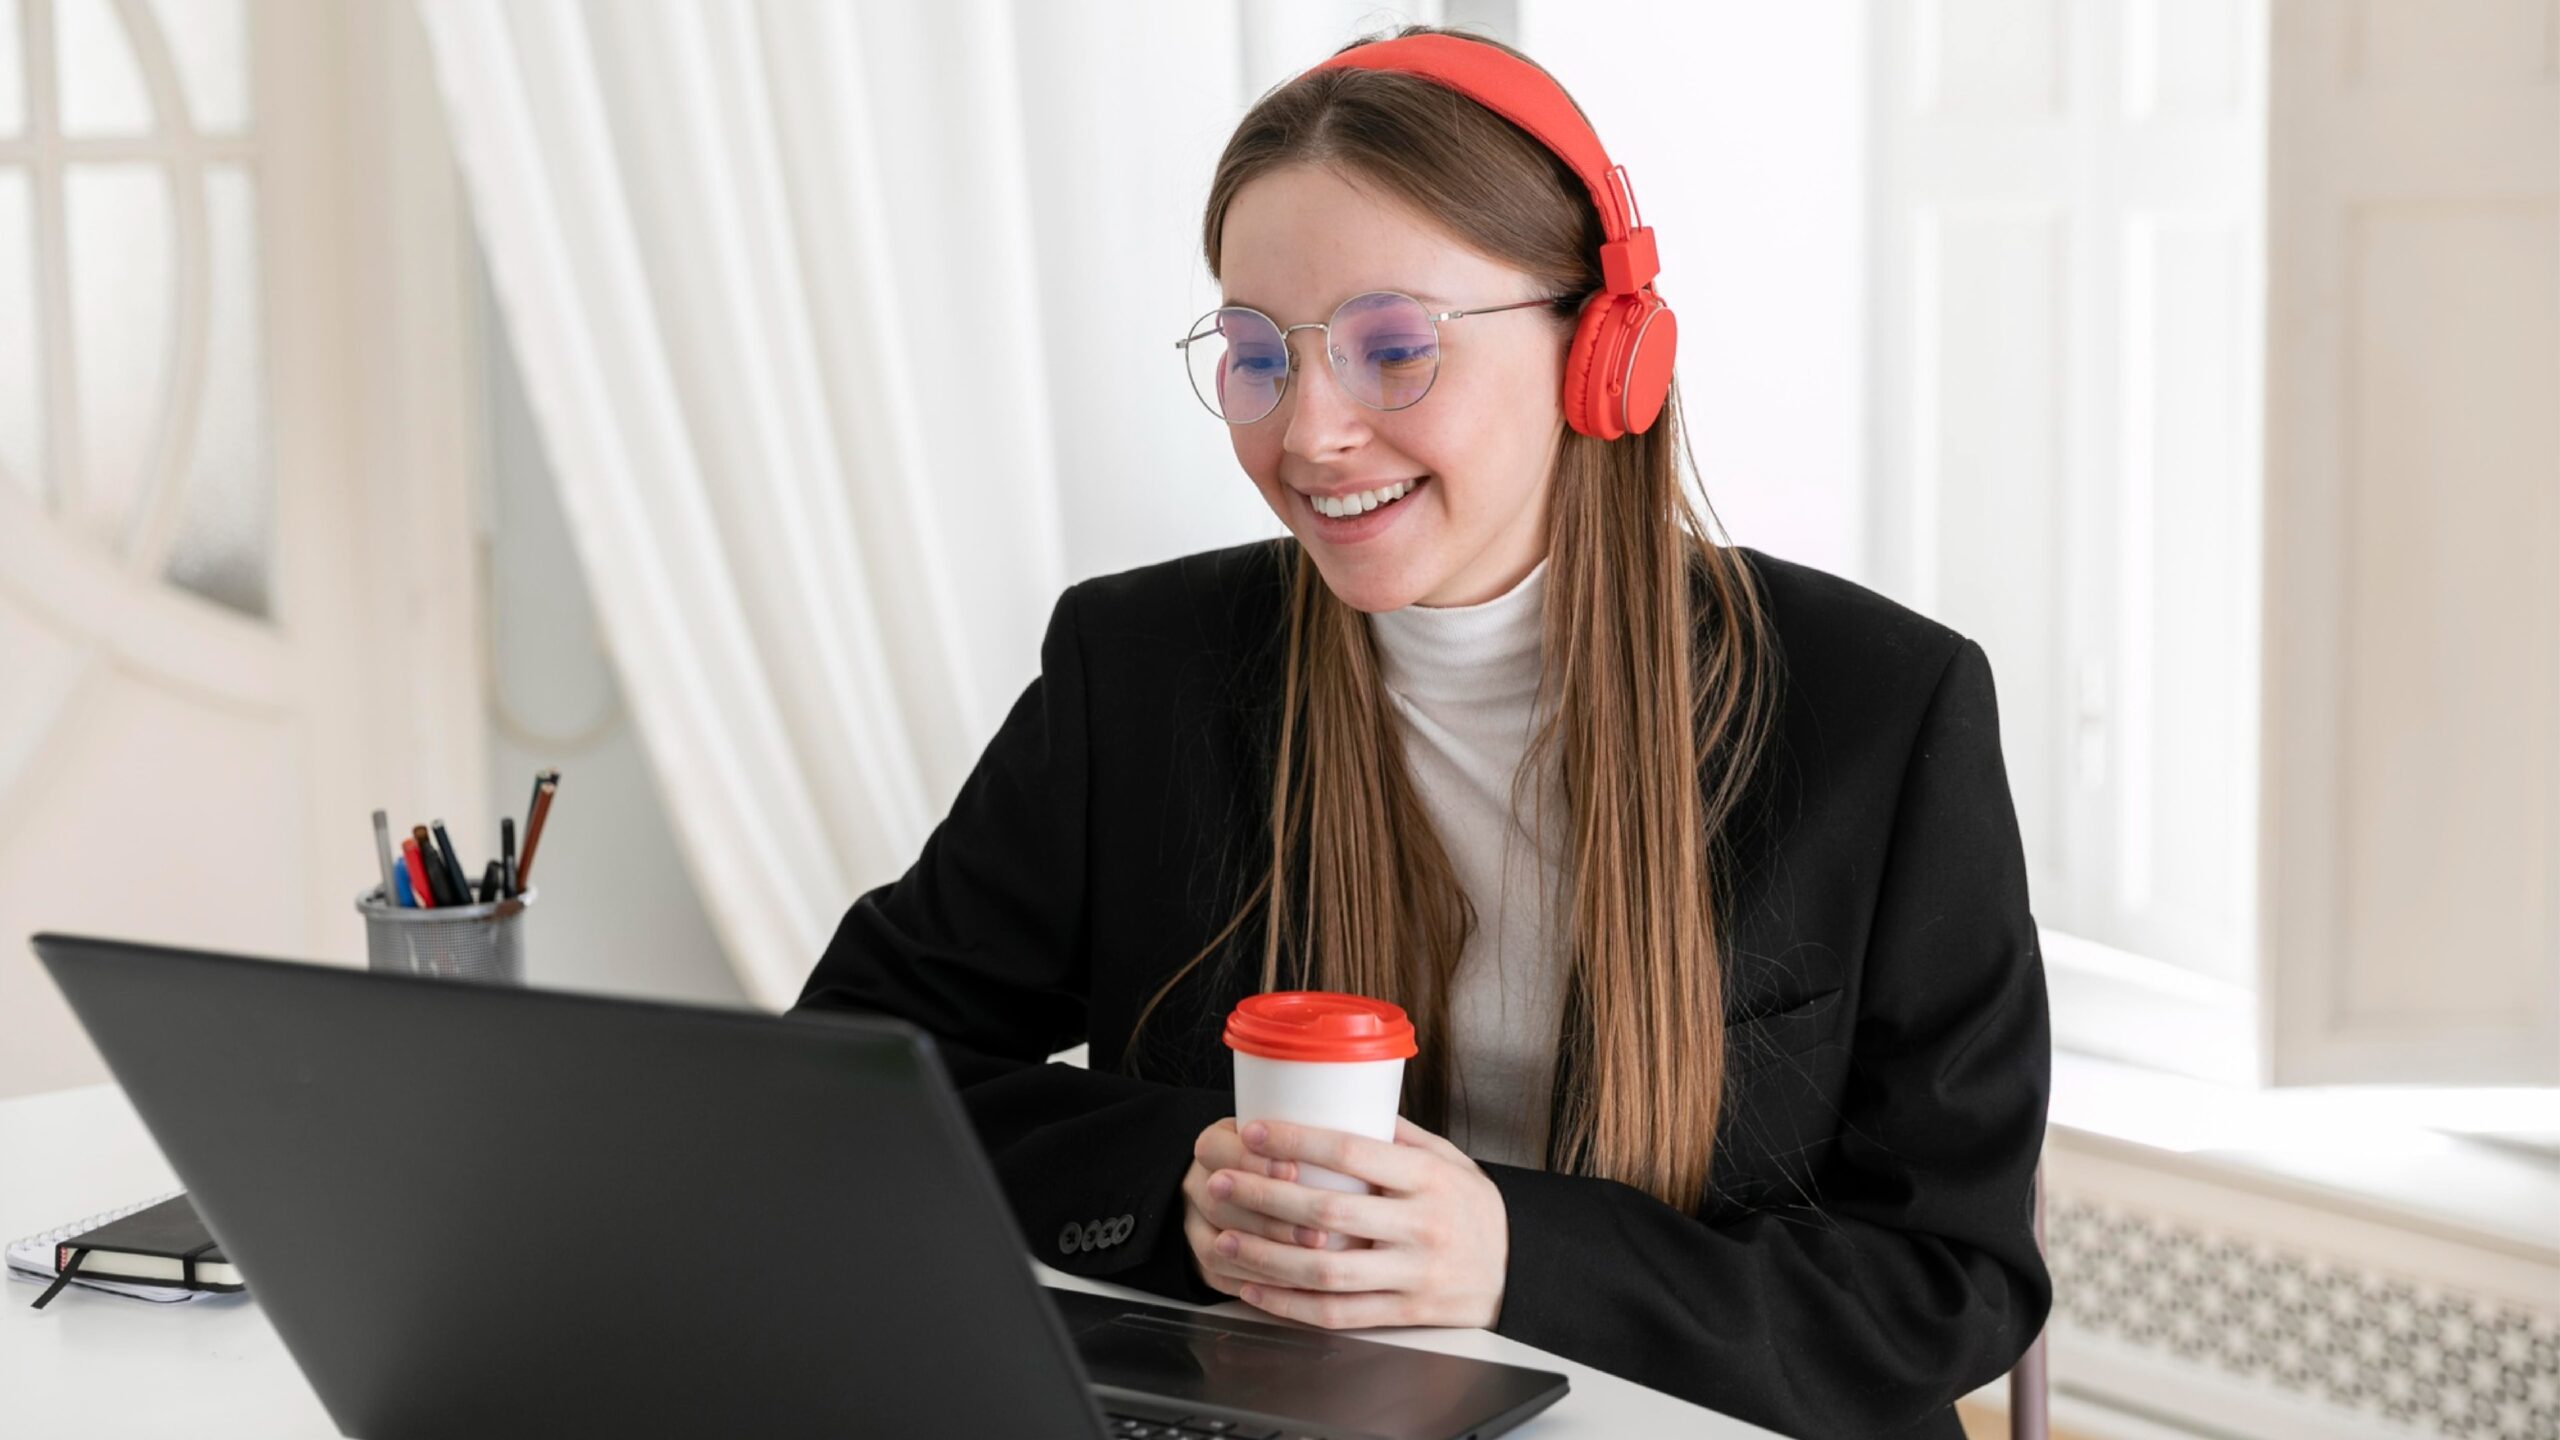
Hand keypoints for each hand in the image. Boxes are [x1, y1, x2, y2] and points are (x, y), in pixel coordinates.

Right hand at [1181, 1118, 1323, 1299]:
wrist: (1239, 1189)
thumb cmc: (1283, 1155)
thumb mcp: (1290, 1131)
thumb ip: (1322, 1129)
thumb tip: (1377, 1126)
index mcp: (1214, 1145)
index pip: (1217, 1149)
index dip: (1252, 1161)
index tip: (1293, 1169)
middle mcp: (1198, 1184)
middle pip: (1218, 1203)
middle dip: (1270, 1218)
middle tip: (1317, 1230)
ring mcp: (1196, 1226)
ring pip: (1217, 1249)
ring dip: (1267, 1257)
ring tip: (1315, 1259)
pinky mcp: (1205, 1263)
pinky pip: (1222, 1281)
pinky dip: (1259, 1286)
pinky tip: (1296, 1288)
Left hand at [1193, 1115, 1507, 1330]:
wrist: (1520, 1272)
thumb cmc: (1473, 1209)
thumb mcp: (1449, 1160)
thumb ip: (1397, 1136)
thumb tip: (1341, 1100)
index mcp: (1429, 1179)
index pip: (1354, 1152)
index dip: (1298, 1139)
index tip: (1253, 1130)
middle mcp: (1420, 1227)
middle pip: (1328, 1213)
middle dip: (1264, 1196)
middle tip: (1220, 1182)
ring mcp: (1412, 1275)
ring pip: (1325, 1271)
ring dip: (1266, 1256)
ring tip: (1225, 1238)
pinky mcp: (1404, 1315)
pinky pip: (1337, 1314)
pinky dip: (1289, 1305)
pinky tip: (1256, 1290)